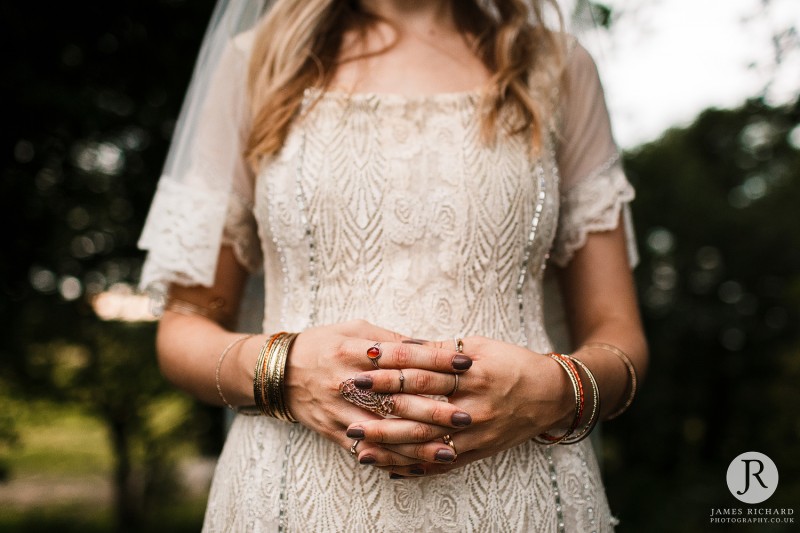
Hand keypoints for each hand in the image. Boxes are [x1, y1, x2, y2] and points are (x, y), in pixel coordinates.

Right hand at [284, 320, 474, 465]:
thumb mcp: (354, 329)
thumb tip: (429, 346)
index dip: (436, 359)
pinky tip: (418, 466)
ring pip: (384, 432)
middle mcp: (347, 381)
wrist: (279, 373)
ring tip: (451, 450)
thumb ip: (390, 339)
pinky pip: (367, 450)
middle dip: (435, 409)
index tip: (465, 363)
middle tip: (466, 415)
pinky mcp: (334, 432)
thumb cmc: (323, 344)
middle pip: (397, 398)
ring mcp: (340, 410)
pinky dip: (394, 460)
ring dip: (419, 444)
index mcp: (353, 350)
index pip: (402, 355)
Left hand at [343, 336, 574, 475]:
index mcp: (474, 373)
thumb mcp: (480, 346)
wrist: (551, 395)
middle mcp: (474, 405)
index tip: (362, 363)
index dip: (392, 365)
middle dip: (380, 407)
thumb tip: (400, 346)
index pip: (424, 369)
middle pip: (419, 409)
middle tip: (347, 406)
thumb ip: (440, 349)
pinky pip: (440, 464)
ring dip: (389, 445)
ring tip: (357, 444)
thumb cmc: (512, 363)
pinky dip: (412, 467)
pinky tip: (386, 468)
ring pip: (425, 443)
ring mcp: (476, 434)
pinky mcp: (478, 452)